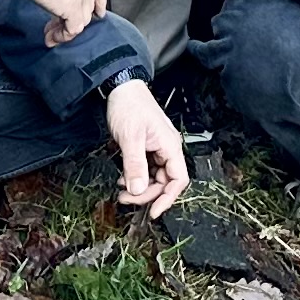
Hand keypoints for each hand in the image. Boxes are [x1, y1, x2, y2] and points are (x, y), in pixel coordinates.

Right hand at [11, 0, 108, 44]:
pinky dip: (62, 36)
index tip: (97, 13)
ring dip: (66, 28)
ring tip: (50, 32)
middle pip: (89, 3)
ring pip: (83, 18)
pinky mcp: (73, 6)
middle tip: (59, 24)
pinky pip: (73, 28)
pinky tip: (51, 37)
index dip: (98, 0)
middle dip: (76, 16)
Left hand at [104, 79, 190, 216]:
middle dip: (146, 194)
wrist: (120, 87)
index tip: (152, 212)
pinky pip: (146, 169)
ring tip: (121, 190)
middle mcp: (167, 149)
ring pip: (154, 178)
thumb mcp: (130, 137)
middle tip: (124, 198)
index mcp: (170, 146)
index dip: (167, 198)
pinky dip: (135, 177)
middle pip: (164, 182)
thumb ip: (135, 165)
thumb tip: (137, 190)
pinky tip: (123, 177)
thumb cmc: (129, 106)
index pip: (178, 180)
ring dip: (139, 187)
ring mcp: (157, 148)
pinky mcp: (147, 147)